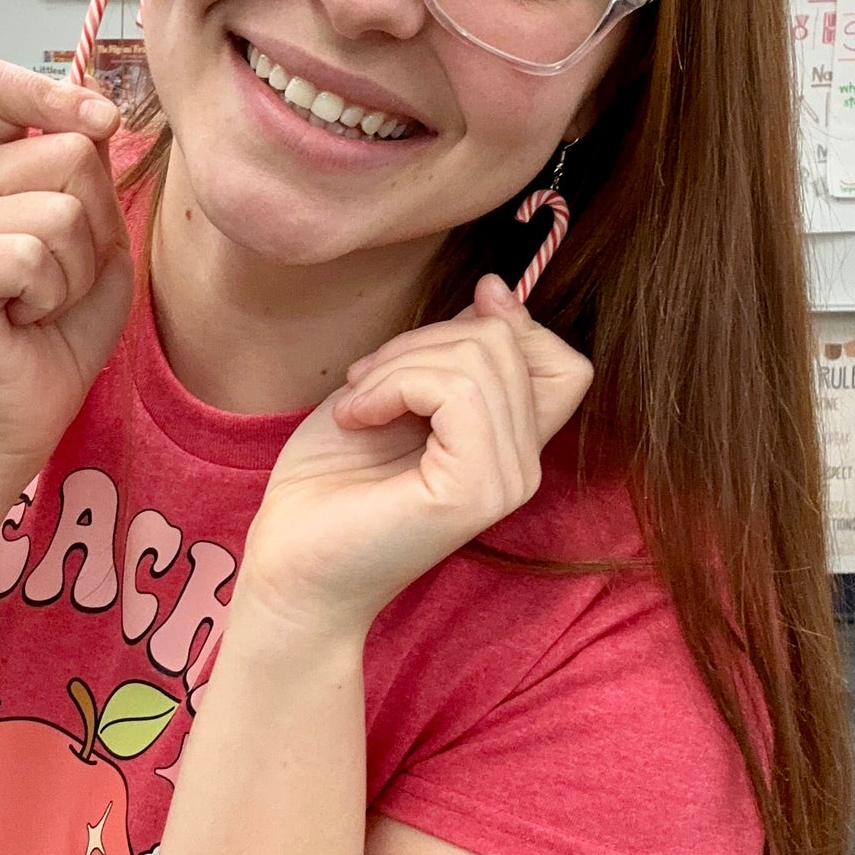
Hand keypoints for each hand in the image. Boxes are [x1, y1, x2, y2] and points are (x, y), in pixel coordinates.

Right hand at [0, 59, 132, 482]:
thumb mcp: (98, 240)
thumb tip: (94, 121)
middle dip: (96, 225)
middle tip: (60, 278)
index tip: (99, 119)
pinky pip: (32, 255)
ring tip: (40, 303)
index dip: (50, 91)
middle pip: (68, 154)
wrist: (19, 414)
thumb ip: (94, 177)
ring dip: (76, 271)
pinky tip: (22, 320)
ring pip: (60, 211)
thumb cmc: (58, 329)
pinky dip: (51, 296)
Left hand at [238, 276, 592, 635]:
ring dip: (398, 364)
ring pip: (480, 358)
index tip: (432, 338)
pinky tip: (358, 417)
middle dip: (422, 341)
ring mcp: (505, 482)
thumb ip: (454, 352)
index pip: (565, 363)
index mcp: (510, 447)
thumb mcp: (396, 389)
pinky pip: (456, 389)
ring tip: (358, 405)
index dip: (509, 328)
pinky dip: (394, 384)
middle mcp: (522, 469)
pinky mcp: (473, 491)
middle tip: (365, 384)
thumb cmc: (331, 483)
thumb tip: (499, 290)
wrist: (289, 565)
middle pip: (506, 343)